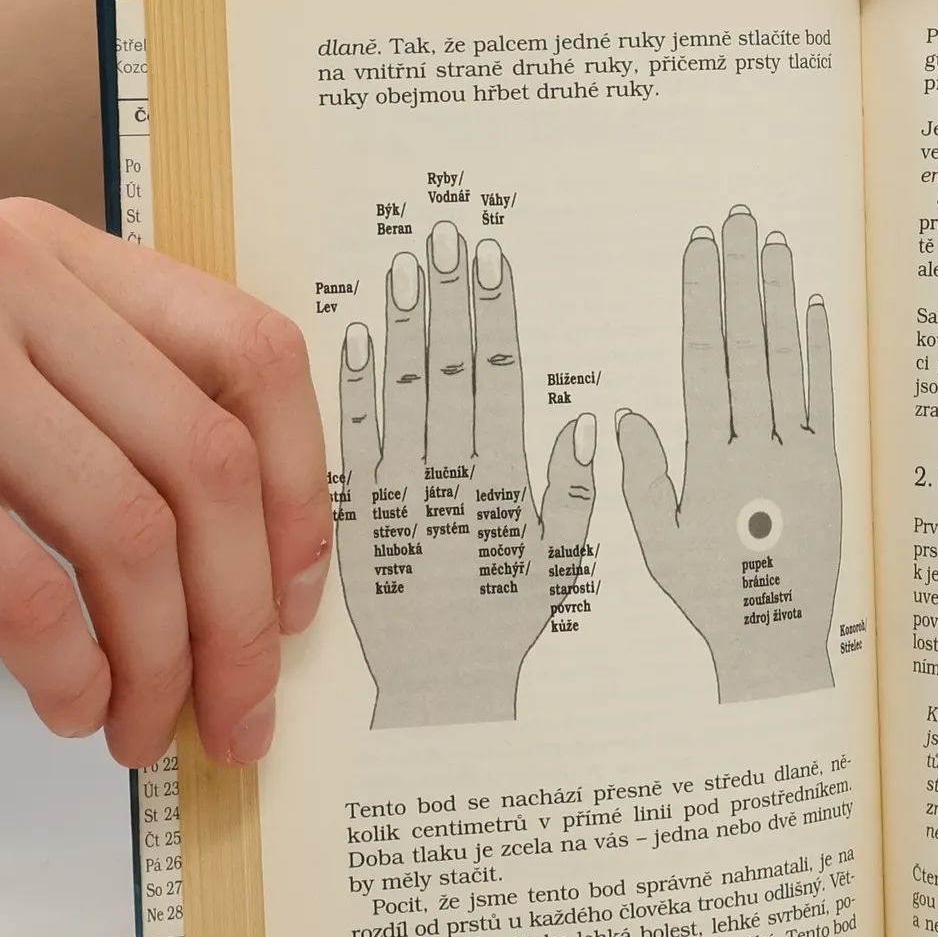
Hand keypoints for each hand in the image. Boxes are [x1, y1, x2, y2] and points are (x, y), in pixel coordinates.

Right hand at [0, 197, 330, 764]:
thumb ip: (104, 404)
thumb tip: (249, 572)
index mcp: (62, 251)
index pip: (253, 358)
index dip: (300, 493)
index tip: (302, 598)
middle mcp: (5, 276)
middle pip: (205, 465)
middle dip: (243, 618)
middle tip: (242, 710)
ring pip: (128, 530)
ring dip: (161, 659)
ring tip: (150, 725)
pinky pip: (17, 577)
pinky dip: (67, 664)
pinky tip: (72, 703)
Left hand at [337, 223, 595, 727]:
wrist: (440, 697)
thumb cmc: (507, 635)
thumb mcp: (558, 571)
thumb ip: (570, 499)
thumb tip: (583, 429)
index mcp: (500, 488)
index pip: (495, 382)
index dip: (492, 319)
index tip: (490, 267)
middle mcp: (450, 481)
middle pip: (449, 372)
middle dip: (449, 301)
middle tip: (446, 239)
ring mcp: (400, 493)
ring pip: (403, 393)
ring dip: (404, 327)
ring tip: (407, 266)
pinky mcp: (361, 513)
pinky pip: (354, 442)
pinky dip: (356, 388)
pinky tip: (356, 337)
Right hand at [617, 209, 840, 704]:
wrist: (776, 643)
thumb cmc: (709, 596)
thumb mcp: (656, 542)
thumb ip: (641, 475)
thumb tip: (624, 412)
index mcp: (710, 463)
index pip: (705, 361)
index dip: (702, 299)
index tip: (698, 248)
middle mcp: (759, 449)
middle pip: (747, 345)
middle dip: (739, 276)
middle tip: (736, 217)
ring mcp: (799, 455)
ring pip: (787, 362)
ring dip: (778, 298)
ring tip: (771, 243)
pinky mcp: (829, 468)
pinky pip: (824, 399)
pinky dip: (818, 350)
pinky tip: (812, 304)